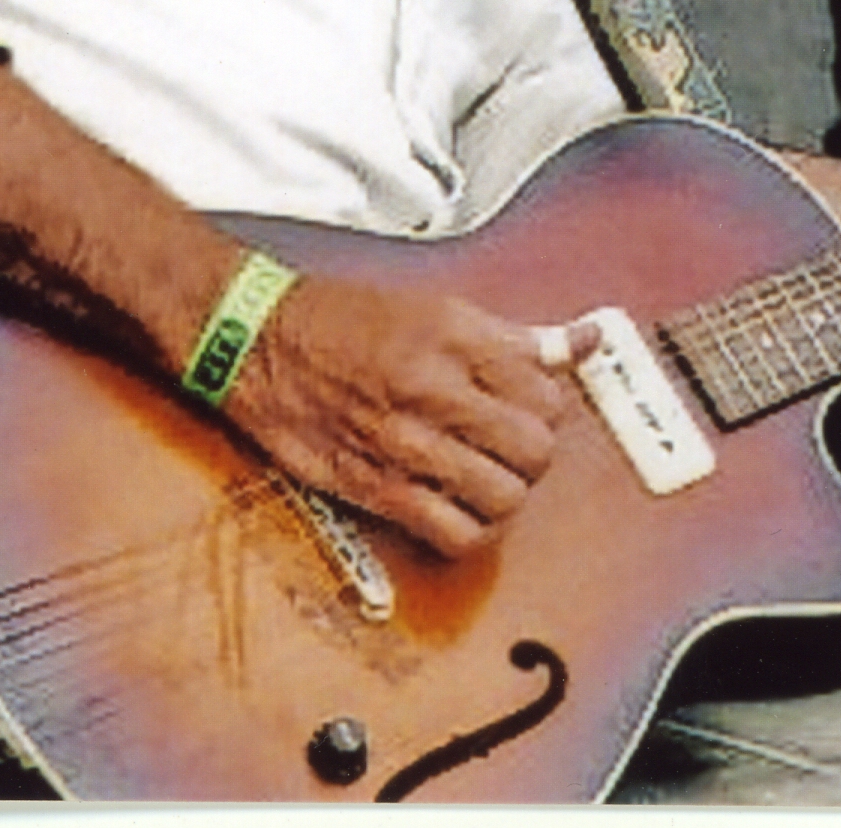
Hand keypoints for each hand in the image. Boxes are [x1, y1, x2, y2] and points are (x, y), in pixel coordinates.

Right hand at [227, 276, 591, 558]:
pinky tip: (462, 508)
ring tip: (490, 476)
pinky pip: (455, 533)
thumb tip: (580, 343)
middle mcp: (435, 388)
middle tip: (515, 443)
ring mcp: (406, 442)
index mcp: (455, 335)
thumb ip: (513, 336)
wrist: (259, 339)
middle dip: (535, 451)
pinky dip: (472, 530)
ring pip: (505, 495)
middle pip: (535, 447)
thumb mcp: (436, 307)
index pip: (547, 389)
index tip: (534, 405)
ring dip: (508, 493)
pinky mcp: (376, 488)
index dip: (549, 404)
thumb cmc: (344, 318)